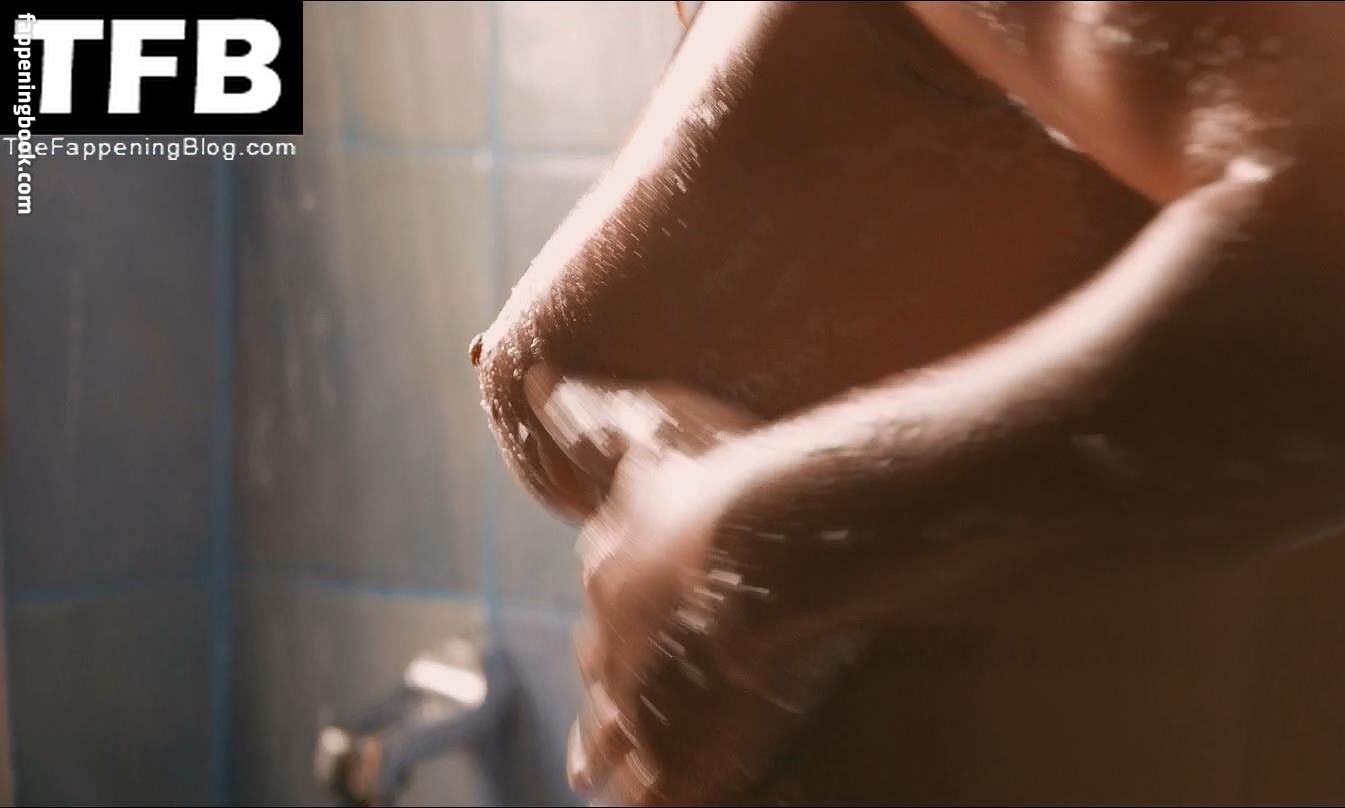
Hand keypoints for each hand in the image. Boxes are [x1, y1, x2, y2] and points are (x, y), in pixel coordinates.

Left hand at [523, 367, 863, 805]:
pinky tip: (657, 807)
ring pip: (627, 732)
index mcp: (614, 567)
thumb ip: (597, 413)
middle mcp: (620, 637)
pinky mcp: (697, 736)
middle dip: (603, 692)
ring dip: (613, 755)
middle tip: (586, 727)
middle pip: (605, 669)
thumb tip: (534, 378)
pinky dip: (664, 795)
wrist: (764, 535)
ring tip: (590, 783)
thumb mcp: (652, 425)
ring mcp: (656, 692)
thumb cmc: (718, 471)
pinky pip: (674, 780)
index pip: (606, 589)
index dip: (612, 606)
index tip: (605, 629)